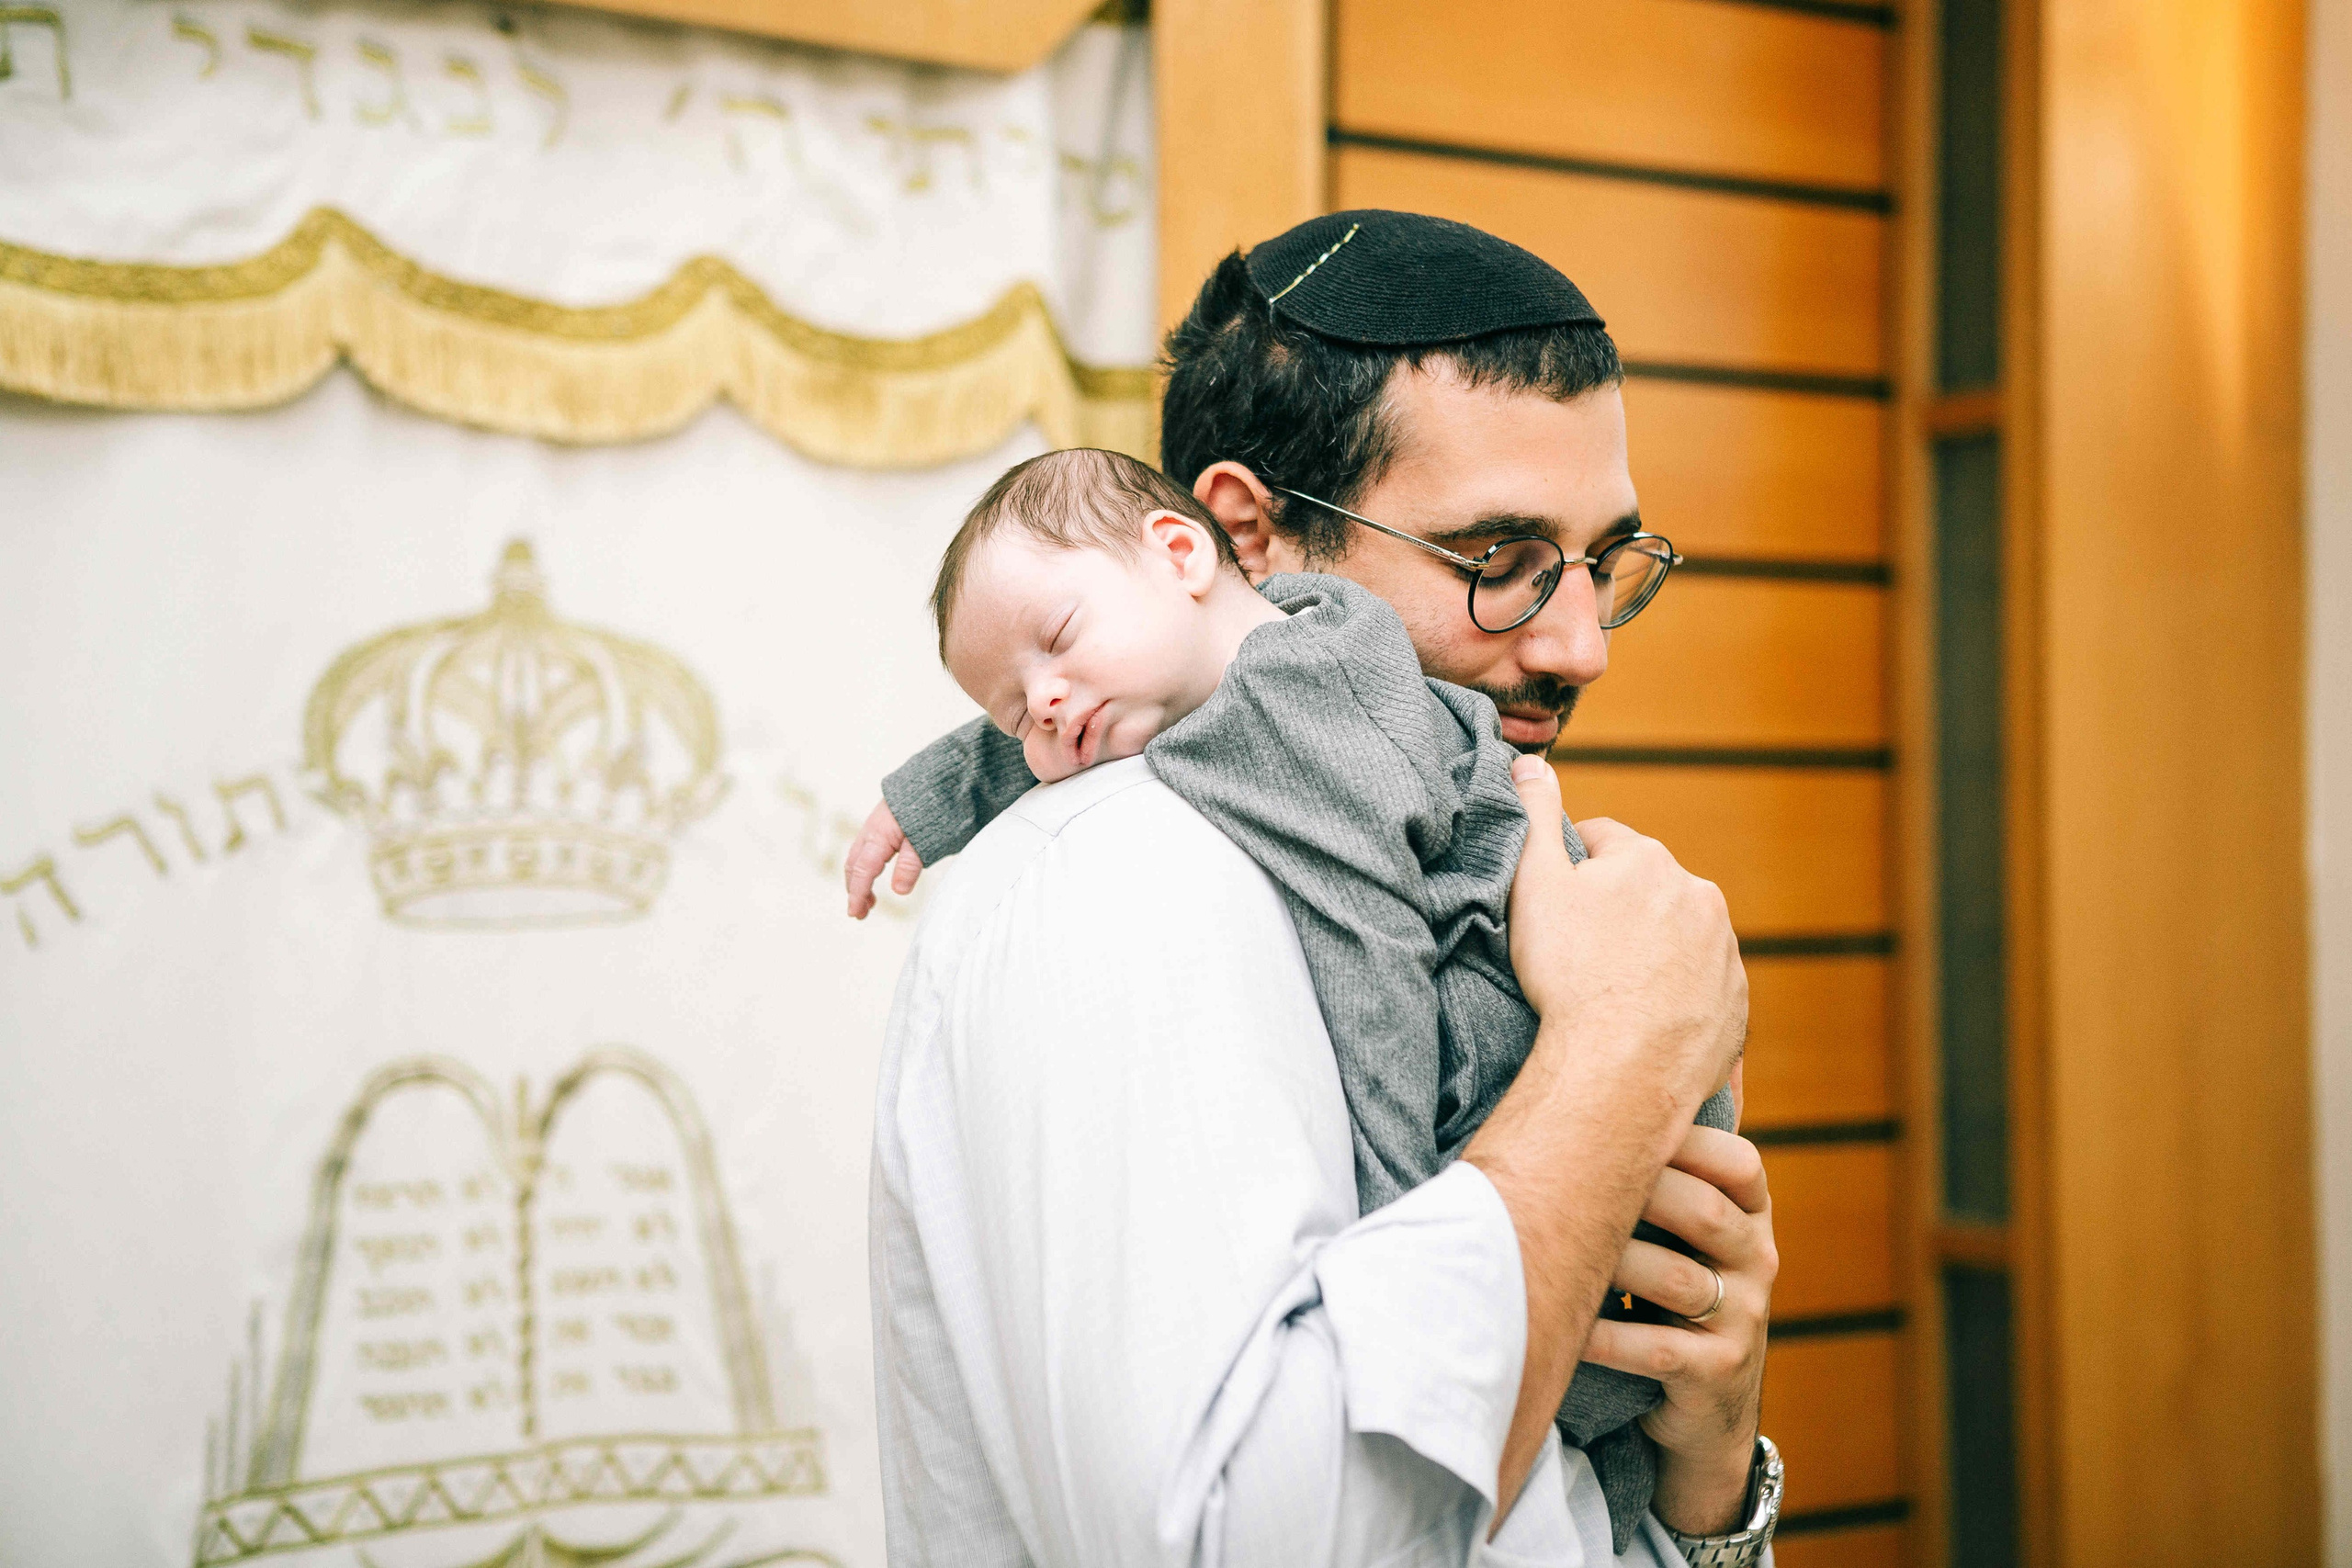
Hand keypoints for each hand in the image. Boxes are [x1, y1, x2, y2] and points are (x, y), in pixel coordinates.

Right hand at [844, 800, 922, 918]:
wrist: (939, 778)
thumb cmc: (933, 807)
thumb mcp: (924, 840)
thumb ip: (910, 865)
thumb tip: (898, 891)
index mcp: (879, 836)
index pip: (862, 871)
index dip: (858, 894)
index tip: (856, 913)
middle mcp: (871, 831)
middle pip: (854, 865)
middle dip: (854, 890)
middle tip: (861, 913)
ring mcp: (875, 826)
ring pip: (858, 857)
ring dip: (859, 880)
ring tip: (869, 901)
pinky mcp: (883, 823)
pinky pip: (866, 848)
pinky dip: (865, 866)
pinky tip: (875, 874)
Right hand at [1504, 756, 1746, 1115]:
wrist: (1623, 1069)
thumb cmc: (1571, 977)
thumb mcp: (1534, 886)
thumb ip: (1533, 817)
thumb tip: (1529, 761)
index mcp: (1648, 859)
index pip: (1605, 839)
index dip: (1573, 866)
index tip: (1556, 902)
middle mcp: (1698, 895)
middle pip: (1648, 887)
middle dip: (1618, 907)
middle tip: (1580, 950)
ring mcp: (1724, 951)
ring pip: (1680, 935)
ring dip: (1653, 949)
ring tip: (1613, 988)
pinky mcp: (1737, 1002)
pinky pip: (1703, 985)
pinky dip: (1679, 992)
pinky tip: (1645, 1017)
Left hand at [1584, 1124, 1775, 1534]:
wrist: (1705, 1409)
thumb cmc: (1672, 1297)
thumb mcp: (1682, 1233)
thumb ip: (1660, 1167)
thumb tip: (1606, 1065)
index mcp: (1749, 1216)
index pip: (1740, 1163)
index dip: (1686, 1139)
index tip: (1615, 1115)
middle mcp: (1758, 1261)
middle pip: (1703, 1212)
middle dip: (1638, 1189)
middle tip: (1568, 1170)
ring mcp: (1743, 1319)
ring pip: (1676, 1279)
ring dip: (1614, 1262)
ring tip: (1558, 1246)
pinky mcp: (1717, 1374)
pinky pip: (1657, 1348)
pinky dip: (1607, 1335)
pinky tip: (1569, 1321)